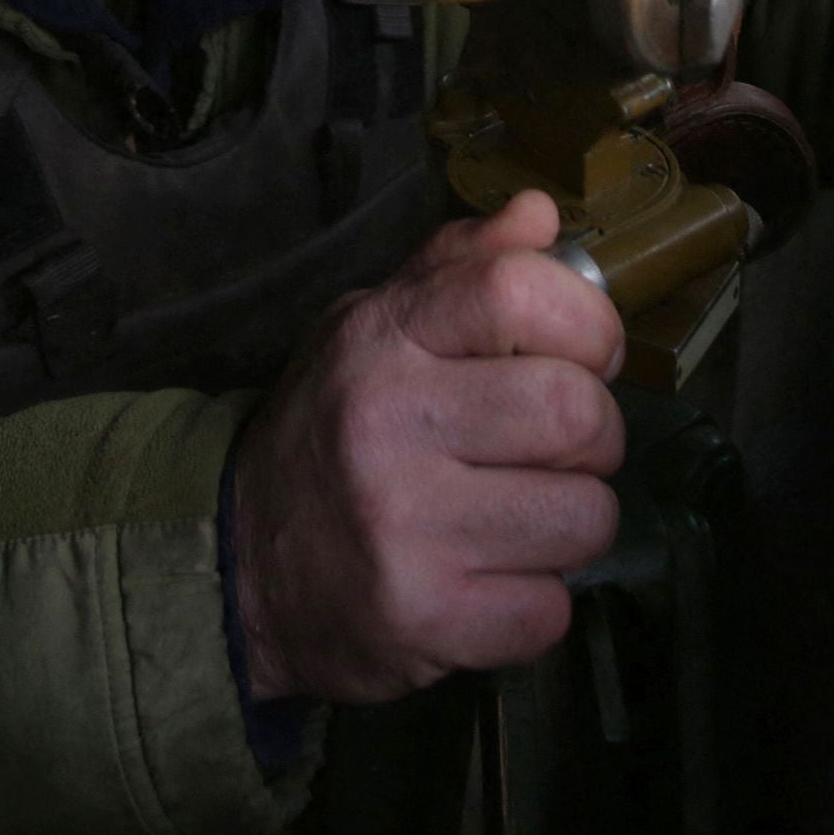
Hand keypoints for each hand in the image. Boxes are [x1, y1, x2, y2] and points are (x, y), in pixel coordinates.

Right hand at [229, 190, 627, 703]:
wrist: (239, 566)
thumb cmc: (331, 431)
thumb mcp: (371, 326)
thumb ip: (458, 269)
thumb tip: (540, 215)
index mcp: (381, 340)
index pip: (518, 293)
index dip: (588, 323)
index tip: (588, 355)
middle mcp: (389, 426)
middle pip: (576, 412)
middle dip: (595, 437)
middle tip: (558, 451)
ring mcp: (405, 529)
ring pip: (584, 517)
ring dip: (572, 524)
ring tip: (520, 519)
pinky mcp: (424, 619)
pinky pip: (550, 610)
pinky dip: (537, 604)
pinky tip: (490, 583)